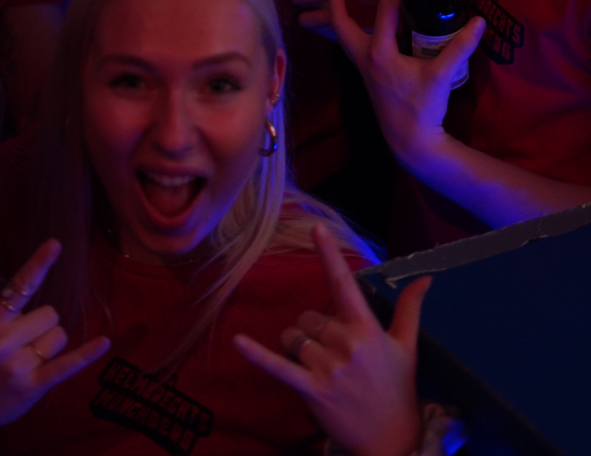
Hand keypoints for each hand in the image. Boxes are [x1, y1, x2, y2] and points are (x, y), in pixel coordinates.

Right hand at [0, 240, 108, 445]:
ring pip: (59, 337)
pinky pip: (66, 365)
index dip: (38, 264)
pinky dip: (85, 355)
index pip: (19, 286)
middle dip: (41, 324)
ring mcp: (19, 366)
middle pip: (50, 314)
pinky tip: (104, 342)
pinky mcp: (33, 387)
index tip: (55, 244)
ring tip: (25, 357)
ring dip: (49, 344)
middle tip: (19, 340)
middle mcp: (4, 342)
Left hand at [234, 223, 428, 455]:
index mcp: (367, 329)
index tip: (317, 229)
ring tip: (318, 366)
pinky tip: (238, 341)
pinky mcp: (312, 390)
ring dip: (297, 346)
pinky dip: (257, 354)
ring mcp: (328, 368)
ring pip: (294, 337)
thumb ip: (410, 309)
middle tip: (335, 354)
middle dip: (315, 330)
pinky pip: (278, 366)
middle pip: (310, 317)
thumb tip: (425, 278)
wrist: (394, 444)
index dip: (329, 255)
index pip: (345, 284)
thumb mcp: (407, 347)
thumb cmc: (398, 390)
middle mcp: (346, 344)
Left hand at [329, 0, 484, 173]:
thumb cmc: (422, 109)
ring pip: (344, 36)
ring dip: (345, 17)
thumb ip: (460, 47)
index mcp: (378, 53)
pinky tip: (374, 27)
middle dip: (337, 0)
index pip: (384, 11)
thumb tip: (479, 22)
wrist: (411, 142)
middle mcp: (364, 58)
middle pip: (339, 23)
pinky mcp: (369, 76)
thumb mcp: (442, 75)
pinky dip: (358, 31)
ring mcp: (363, 69)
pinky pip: (355, 47)